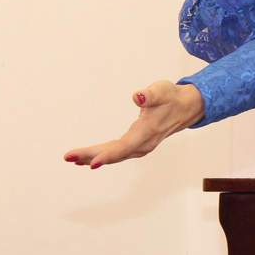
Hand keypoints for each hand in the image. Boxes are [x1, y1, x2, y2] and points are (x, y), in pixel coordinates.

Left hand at [63, 81, 204, 169]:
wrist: (186, 107)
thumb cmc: (172, 97)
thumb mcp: (162, 90)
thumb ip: (150, 94)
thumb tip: (137, 96)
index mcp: (147, 132)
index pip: (125, 147)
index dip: (107, 155)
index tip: (91, 163)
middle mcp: (143, 143)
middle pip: (115, 153)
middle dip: (91, 156)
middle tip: (68, 157)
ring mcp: (140, 146)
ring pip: (114, 154)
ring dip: (93, 157)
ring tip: (72, 158)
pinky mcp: (137, 144)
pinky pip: (117, 152)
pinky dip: (102, 155)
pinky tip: (88, 158)